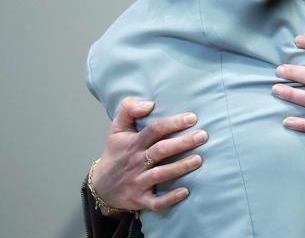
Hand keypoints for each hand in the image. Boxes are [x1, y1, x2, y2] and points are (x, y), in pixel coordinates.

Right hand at [91, 97, 207, 212]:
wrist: (101, 186)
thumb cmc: (116, 152)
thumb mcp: (117, 128)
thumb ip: (129, 108)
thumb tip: (149, 103)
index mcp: (133, 143)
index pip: (154, 129)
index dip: (173, 123)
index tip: (192, 118)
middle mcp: (136, 162)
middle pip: (161, 150)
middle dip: (183, 143)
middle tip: (203, 136)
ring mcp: (138, 181)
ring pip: (160, 174)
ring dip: (180, 167)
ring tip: (199, 159)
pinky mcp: (140, 199)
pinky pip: (156, 201)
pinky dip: (170, 198)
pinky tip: (186, 191)